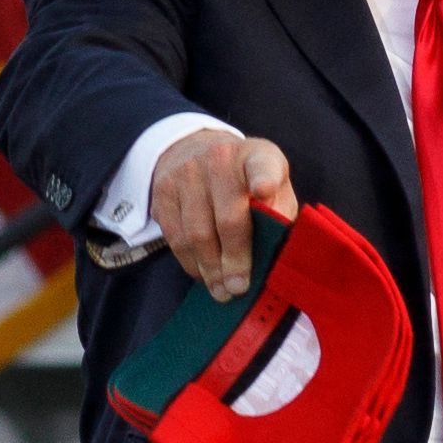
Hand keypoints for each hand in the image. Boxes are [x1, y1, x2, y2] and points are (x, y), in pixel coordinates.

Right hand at [152, 126, 299, 299]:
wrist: (195, 151)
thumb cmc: (246, 181)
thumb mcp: (273, 185)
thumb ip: (279, 213)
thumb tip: (276, 256)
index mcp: (257, 156)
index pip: (263, 166)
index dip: (264, 179)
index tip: (264, 190)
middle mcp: (220, 159)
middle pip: (228, 217)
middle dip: (234, 259)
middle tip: (239, 288)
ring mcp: (187, 173)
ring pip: (197, 232)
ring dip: (210, 269)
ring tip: (222, 291)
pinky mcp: (163, 190)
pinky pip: (175, 237)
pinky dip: (190, 262)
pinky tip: (203, 275)